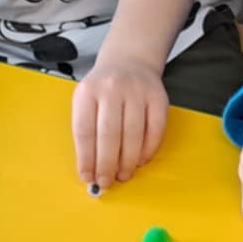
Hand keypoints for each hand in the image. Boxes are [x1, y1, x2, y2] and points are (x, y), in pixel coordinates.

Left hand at [72, 51, 167, 187]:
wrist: (129, 60)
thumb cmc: (103, 89)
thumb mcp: (86, 100)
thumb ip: (87, 131)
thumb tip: (90, 169)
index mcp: (87, 91)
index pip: (84, 130)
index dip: (86, 158)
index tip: (88, 177)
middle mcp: (112, 88)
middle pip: (109, 134)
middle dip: (107, 164)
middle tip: (106, 182)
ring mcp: (137, 91)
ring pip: (133, 134)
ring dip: (128, 161)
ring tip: (123, 175)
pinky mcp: (158, 97)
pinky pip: (155, 130)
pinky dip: (148, 150)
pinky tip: (140, 160)